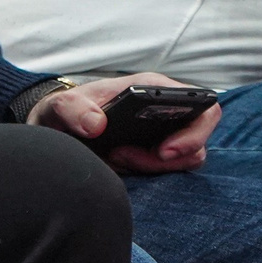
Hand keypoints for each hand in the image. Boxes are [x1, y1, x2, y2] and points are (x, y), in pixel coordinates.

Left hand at [28, 72, 219, 174]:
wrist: (59, 128)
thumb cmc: (68, 109)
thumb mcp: (61, 105)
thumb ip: (73, 109)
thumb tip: (96, 125)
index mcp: (156, 89)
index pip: (202, 104)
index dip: (195, 131)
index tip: (163, 150)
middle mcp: (168, 111)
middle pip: (197, 141)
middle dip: (168, 158)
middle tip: (128, 157)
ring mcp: (165, 135)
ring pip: (184, 160)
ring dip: (152, 166)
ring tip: (116, 155)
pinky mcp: (157, 157)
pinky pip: (168, 172)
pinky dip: (147, 174)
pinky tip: (117, 162)